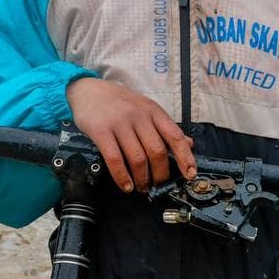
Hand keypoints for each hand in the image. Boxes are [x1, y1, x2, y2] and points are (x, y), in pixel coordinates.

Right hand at [65, 77, 196, 191]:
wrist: (89, 90)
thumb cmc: (120, 103)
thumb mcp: (146, 109)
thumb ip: (165, 127)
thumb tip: (189, 143)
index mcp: (153, 111)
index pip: (175, 136)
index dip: (185, 157)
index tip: (189, 174)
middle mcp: (139, 116)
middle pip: (157, 151)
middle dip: (160, 174)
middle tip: (157, 185)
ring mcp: (120, 123)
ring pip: (138, 158)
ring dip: (142, 179)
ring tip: (142, 188)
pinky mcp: (101, 131)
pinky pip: (115, 159)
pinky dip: (122, 177)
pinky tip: (126, 185)